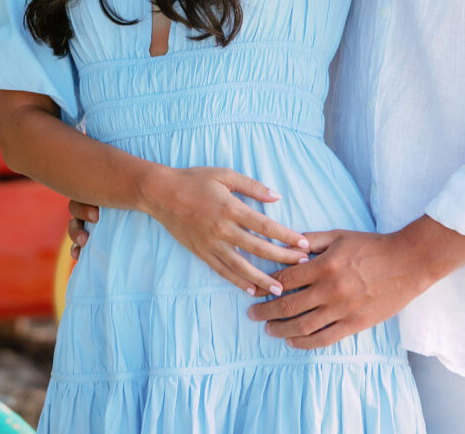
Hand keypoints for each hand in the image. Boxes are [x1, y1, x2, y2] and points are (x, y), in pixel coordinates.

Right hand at [68, 168, 311, 297]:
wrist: (160, 193)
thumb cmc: (194, 179)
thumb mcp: (224, 174)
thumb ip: (252, 186)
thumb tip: (277, 197)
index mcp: (231, 208)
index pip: (266, 226)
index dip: (286, 237)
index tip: (303, 244)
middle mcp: (223, 230)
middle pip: (258, 249)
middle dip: (282, 259)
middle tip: (301, 267)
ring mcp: (211, 244)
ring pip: (241, 267)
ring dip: (262, 279)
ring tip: (280, 289)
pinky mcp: (201, 253)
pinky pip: (222, 271)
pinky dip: (238, 281)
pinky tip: (251, 289)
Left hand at [247, 216, 464, 348]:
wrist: (407, 262)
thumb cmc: (371, 246)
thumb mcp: (339, 235)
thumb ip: (311, 240)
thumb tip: (285, 245)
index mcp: (325, 264)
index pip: (286, 279)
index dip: (266, 286)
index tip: (254, 290)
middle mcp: (331, 288)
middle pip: (289, 305)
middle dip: (267, 311)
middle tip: (252, 314)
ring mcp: (343, 309)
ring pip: (304, 326)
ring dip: (282, 330)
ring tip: (269, 329)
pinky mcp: (355, 324)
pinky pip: (325, 338)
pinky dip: (305, 343)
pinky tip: (293, 341)